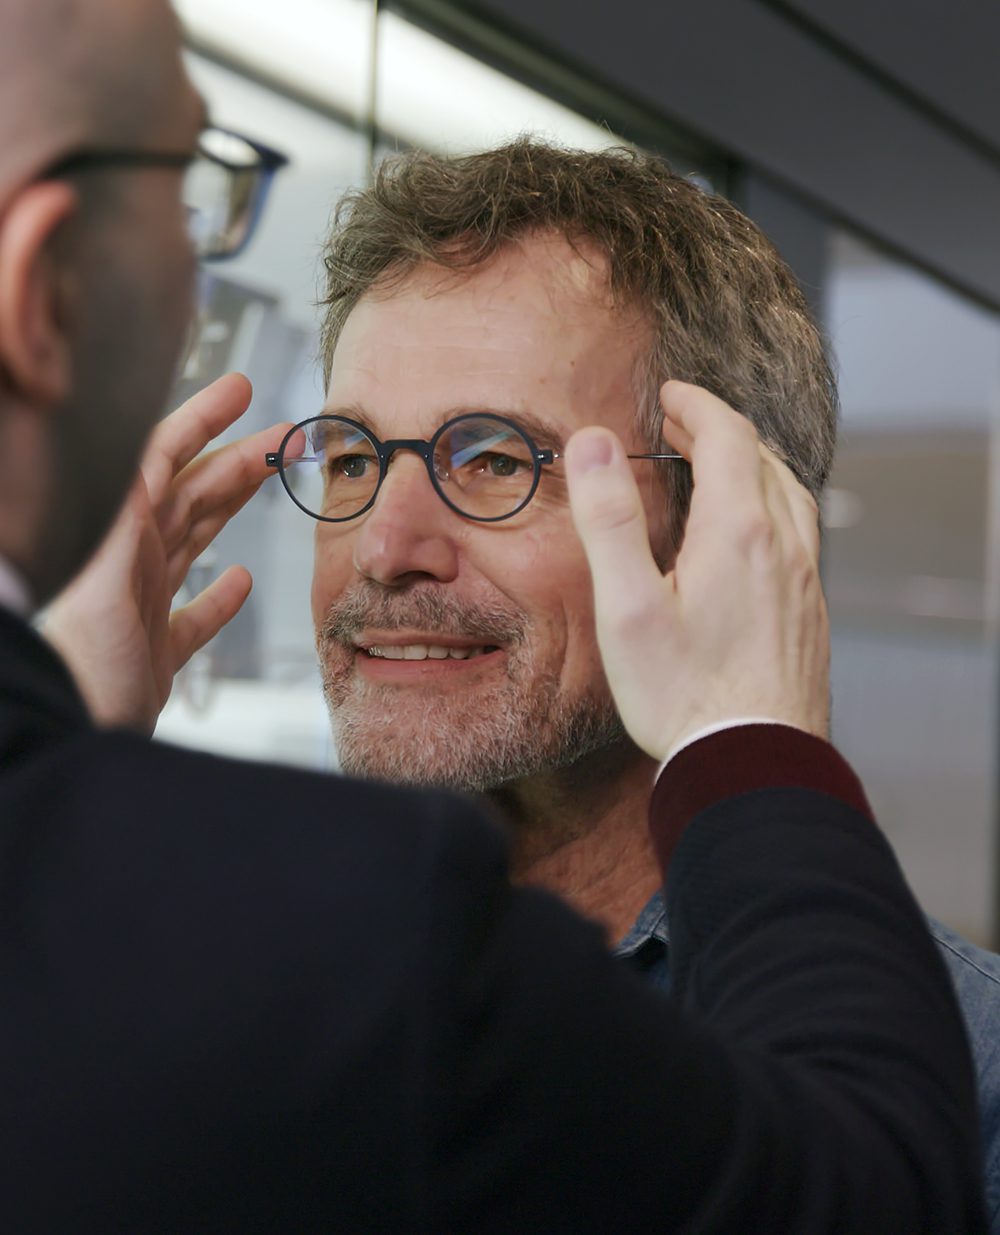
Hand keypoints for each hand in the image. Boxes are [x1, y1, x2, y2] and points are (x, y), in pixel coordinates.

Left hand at [44, 373, 291, 733]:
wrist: (66, 737)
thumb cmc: (72, 666)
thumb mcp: (98, 580)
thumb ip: (121, 519)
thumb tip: (143, 459)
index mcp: (120, 536)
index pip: (163, 457)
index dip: (202, 419)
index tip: (240, 392)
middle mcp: (130, 562)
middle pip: (192, 493)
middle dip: (239, 459)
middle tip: (285, 436)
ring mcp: (142, 606)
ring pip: (196, 541)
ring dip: (234, 507)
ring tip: (270, 481)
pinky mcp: (154, 653)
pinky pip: (193, 618)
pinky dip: (220, 598)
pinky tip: (238, 584)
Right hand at [565, 380, 828, 762]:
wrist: (753, 761)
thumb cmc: (684, 694)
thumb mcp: (629, 607)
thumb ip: (610, 520)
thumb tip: (595, 441)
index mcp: (738, 531)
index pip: (727, 436)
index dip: (696, 405)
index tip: (668, 395)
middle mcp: (782, 545)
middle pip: (762, 458)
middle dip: (720, 429)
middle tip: (680, 424)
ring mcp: (803, 580)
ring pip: (789, 494)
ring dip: (752, 464)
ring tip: (716, 465)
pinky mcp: (809, 612)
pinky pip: (798, 533)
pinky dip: (771, 504)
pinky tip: (750, 533)